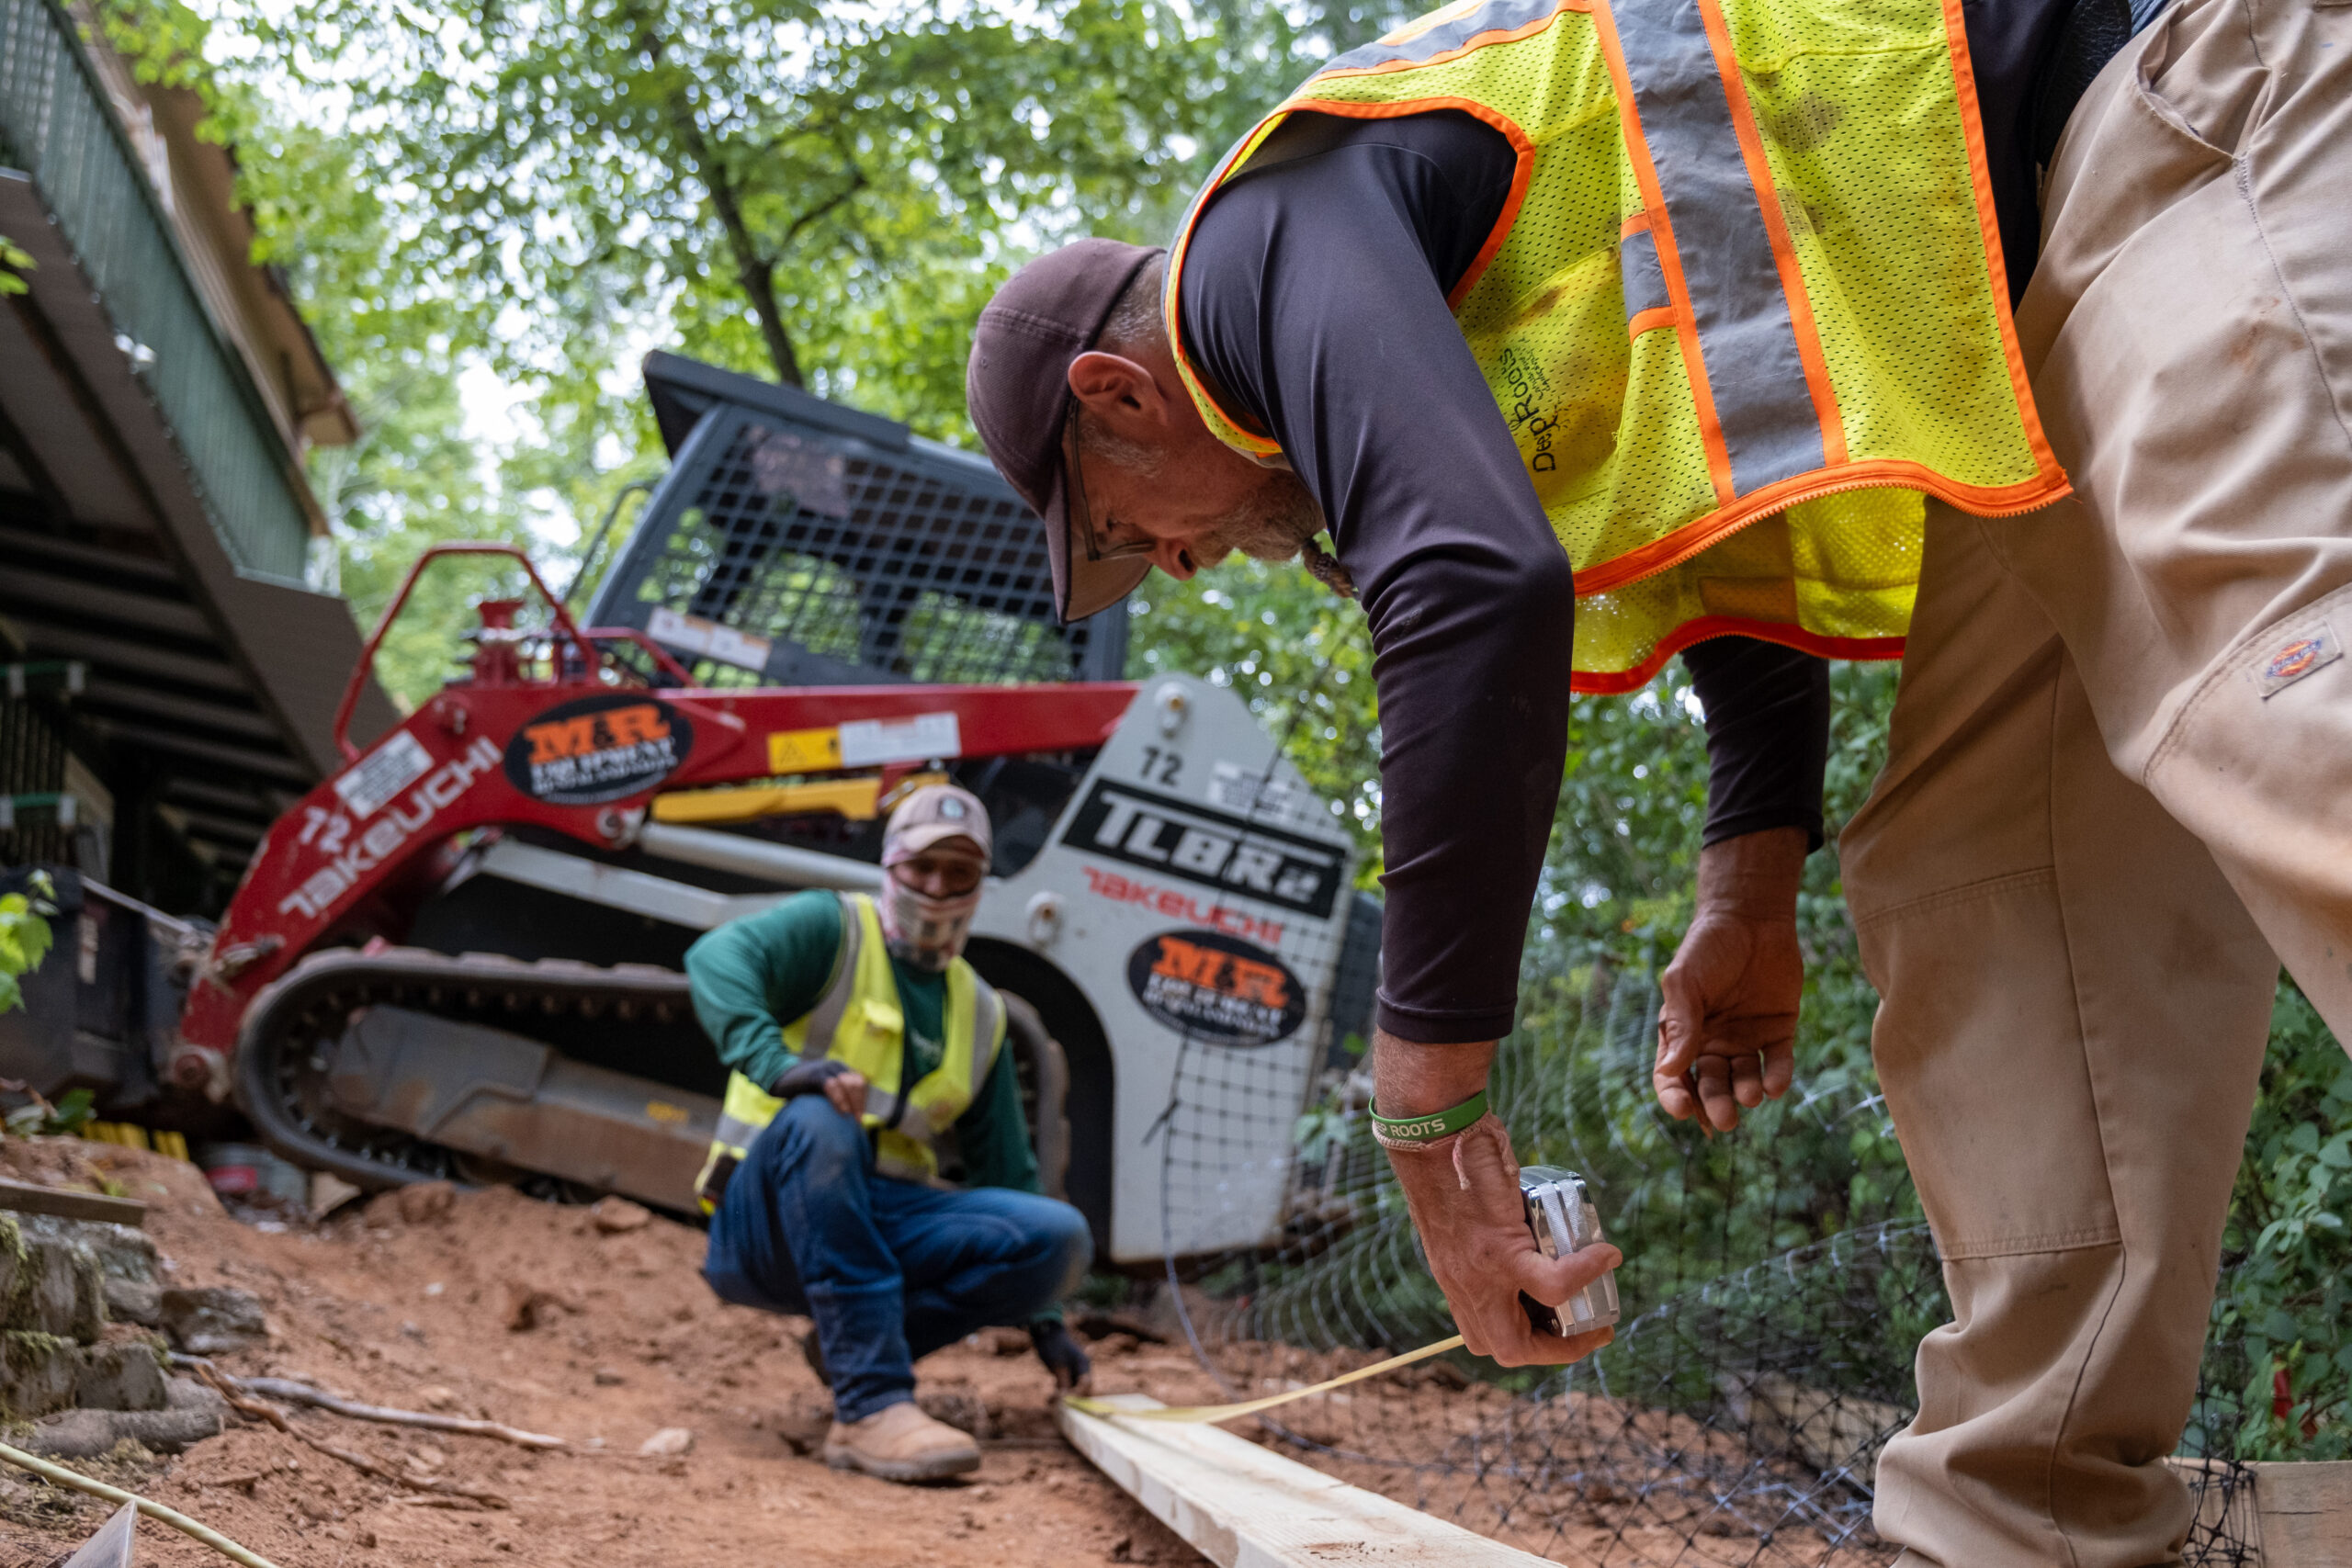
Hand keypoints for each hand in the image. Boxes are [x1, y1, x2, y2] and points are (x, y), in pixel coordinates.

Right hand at [769, 1059, 869, 1119]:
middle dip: (859, 1102)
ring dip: (852, 1102)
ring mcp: (825, 1069)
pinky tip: (841, 1111)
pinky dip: (839, 1098)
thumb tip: (847, 1119)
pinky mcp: (814, 1074)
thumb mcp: (820, 1092)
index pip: (860, 1082)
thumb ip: (833, 1098)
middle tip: (857, 1121)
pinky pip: (832, 1085)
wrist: (778, 1077)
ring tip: (851, 1118)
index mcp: (840, 1069)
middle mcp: (835, 1066)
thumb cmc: (800, 1089)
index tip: (860, 1117)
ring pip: (848, 1083)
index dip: (862, 1100)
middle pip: (857, 1083)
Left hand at [1030, 1319, 1092, 1394]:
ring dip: (1063, 1396)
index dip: (1079, 1393)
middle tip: (1059, 1402)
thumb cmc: (1053, 1346)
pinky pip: (1065, 1387)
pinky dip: (1059, 1392)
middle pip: (1082, 1389)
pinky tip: (1050, 1397)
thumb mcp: (1057, 1365)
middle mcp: (1081, 1369)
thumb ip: (1064, 1381)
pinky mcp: (1065, 1374)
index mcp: (1083, 1364)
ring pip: (1072, 1390)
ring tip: (1051, 1399)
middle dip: (1071, 1397)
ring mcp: (1073, 1371)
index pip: (1087, 1383)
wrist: (1045, 1333)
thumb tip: (1067, 1398)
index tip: (1067, 1400)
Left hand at [1374, 1032, 1619, 1366]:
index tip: (1557, 1323)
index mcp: (1457, 1280)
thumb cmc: (1452, 1162)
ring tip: (1602, 1315)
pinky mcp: (1499, 1248)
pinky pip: (1552, 1281)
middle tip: (1588, 1331)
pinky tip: (1607, 1255)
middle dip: (1553, 1353)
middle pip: (1505, 1350)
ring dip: (1571, 1336)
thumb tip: (1529, 1233)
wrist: (1432, 1133)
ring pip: (1523, 1339)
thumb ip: (1483, 1237)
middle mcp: (1464, 1286)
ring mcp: (1480, 1273)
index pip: (1485, 1336)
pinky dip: (1585, 1274)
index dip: (1524, 1341)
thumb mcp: (1462, 1216)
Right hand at [1654, 828, 1806, 1130]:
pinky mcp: (1778, 1031)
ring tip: (1750, 1095)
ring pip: (1745, 1080)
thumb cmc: (1707, 947)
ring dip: (1746, 1093)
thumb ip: (1679, 1024)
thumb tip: (1670, 1070)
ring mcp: (1747, 1039)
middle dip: (1716, 1104)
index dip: (1675, 1097)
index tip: (1682, 1111)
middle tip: (1725, 1119)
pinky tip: (1775, 1086)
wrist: (1751, 918)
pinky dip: (1778, 1078)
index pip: (1673, 1076)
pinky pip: (1778, 1063)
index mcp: (1682, 1034)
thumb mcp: (1684, 983)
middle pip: (1711, 1085)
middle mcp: (1713, 1043)